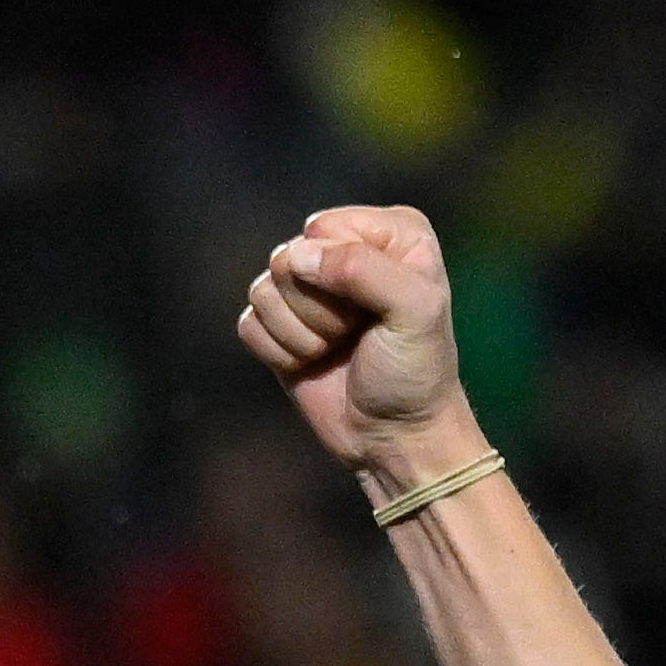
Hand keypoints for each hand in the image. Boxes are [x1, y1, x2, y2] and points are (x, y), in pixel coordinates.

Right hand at [239, 206, 475, 483]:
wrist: (397, 438)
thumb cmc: (415, 373)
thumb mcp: (416, 311)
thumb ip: (364, 268)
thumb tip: (296, 257)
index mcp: (390, 234)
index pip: (324, 228)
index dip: (339, 271)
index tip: (376, 310)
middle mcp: (346, 251)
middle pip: (288, 257)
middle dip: (318, 308)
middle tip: (355, 334)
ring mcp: (309, 288)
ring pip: (263, 290)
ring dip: (301, 334)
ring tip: (337, 350)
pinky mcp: (279, 324)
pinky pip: (249, 323)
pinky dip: (280, 353)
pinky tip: (313, 365)